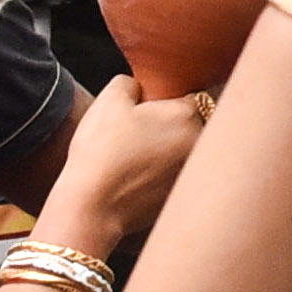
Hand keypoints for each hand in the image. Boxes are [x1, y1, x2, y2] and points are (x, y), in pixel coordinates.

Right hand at [41, 77, 211, 249]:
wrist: (93, 208)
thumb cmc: (101, 152)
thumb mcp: (109, 100)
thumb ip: (130, 83)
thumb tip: (138, 89)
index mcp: (186, 115)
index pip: (188, 97)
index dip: (163, 103)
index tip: (142, 115)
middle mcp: (199, 144)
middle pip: (190, 126)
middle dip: (169, 128)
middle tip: (137, 138)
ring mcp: (192, 174)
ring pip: (183, 153)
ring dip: (167, 153)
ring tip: (134, 161)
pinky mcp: (181, 197)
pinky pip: (174, 178)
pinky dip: (160, 178)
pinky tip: (135, 181)